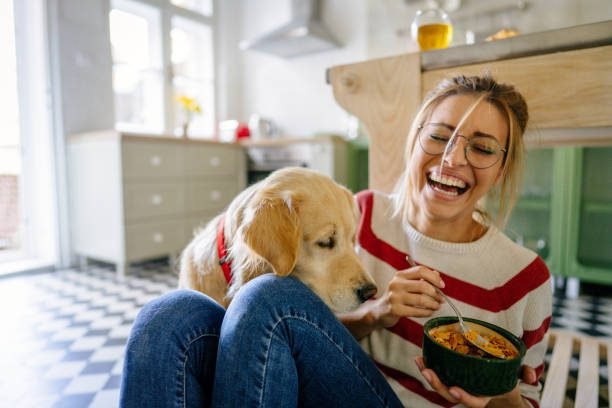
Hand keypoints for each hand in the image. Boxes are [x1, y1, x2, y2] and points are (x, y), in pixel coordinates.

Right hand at [371, 265, 443, 328]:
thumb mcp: (406, 285)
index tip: (442, 285)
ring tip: (437, 306)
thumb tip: (437, 275)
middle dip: (436, 293)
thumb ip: (421, 279)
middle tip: (441, 299)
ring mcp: (395, 297)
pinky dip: (427, 312)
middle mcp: (396, 284)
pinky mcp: (395, 310)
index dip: (434, 277)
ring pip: (421, 299)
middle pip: (422, 285)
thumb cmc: (397, 297)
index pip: (420, 270)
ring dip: (433, 304)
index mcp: (400, 275)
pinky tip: (429, 312)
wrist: (380, 311)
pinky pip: (417, 311)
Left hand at [415, 357, 532, 407]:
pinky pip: (439, 375)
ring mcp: (458, 385)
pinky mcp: (451, 376)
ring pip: (441, 386)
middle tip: (427, 372)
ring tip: (419, 361)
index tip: (455, 390)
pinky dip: (429, 366)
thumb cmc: (506, 378)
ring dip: (428, 374)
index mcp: (483, 395)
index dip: (464, 398)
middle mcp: (468, 392)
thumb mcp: (518, 376)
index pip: (473, 402)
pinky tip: (421, 356)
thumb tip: (532, 376)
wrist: (496, 382)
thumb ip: (525, 374)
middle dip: (437, 385)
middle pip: (449, 395)